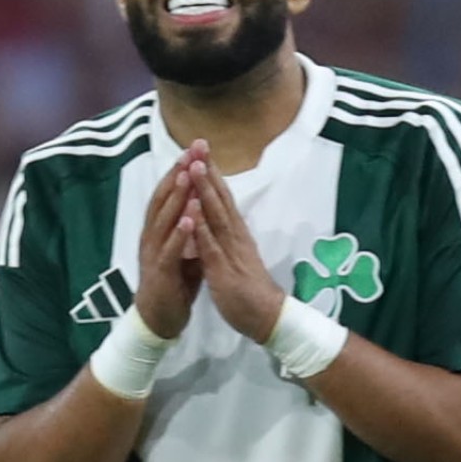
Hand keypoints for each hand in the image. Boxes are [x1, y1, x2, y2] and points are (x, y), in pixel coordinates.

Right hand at [135, 151, 202, 338]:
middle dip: (178, 173)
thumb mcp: (183, 249)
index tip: (195, 148)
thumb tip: (200, 203)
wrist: (159, 319)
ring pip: (164, 219)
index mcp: (160, 229)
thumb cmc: (173, 282)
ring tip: (188, 174)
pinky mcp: (160, 271)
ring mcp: (154, 253)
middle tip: (191, 149)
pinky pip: (171, 249)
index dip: (181, 170)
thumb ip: (189, 227)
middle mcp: (153, 235)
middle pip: (164, 198)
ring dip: (176, 196)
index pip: (170, 193)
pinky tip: (189, 218)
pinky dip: (180, 233)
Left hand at [183, 140, 285, 343]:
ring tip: (195, 166)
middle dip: (209, 171)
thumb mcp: (236, 255)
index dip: (213, 173)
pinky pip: (211, 245)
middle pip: (221, 198)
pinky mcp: (224, 269)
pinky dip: (201, 227)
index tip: (202, 150)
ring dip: (205, 191)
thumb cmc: (250, 287)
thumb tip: (217, 218)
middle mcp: (235, 235)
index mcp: (236, 232)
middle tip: (199, 145)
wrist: (267, 317)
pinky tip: (193, 211)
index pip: (223, 197)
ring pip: (216, 215)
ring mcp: (230, 250)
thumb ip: (226, 236)